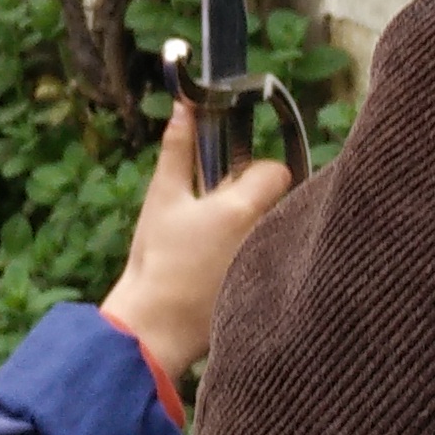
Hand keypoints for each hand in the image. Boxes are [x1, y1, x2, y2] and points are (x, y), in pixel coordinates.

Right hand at [99, 99, 292, 384]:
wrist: (155, 327)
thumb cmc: (157, 259)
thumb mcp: (163, 197)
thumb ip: (178, 149)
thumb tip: (185, 107)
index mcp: (244, 207)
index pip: (276, 170)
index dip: (253, 172)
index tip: (226, 183)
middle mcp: (268, 234)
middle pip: (279, 202)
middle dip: (254, 202)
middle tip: (217, 217)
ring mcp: (272, 266)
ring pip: (277, 231)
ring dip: (256, 231)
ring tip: (216, 250)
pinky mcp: (269, 293)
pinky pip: (276, 262)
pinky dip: (258, 261)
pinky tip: (222, 275)